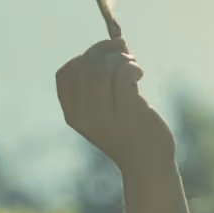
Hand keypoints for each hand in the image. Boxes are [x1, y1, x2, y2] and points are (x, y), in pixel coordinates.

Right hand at [55, 38, 175, 173]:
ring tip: (133, 65)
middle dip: (105, 50)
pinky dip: (131, 66)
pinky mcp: (127, 111)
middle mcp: (84, 115)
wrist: (148, 165)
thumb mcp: (106, 111)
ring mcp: (104, 114)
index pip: (65, 74)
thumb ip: (100, 86)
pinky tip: (138, 73)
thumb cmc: (130, 133)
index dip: (83, 58)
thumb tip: (109, 46)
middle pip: (85, 65)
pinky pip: (123, 73)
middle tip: (123, 51)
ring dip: (121, 57)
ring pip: (104, 67)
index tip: (102, 57)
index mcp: (73, 115)